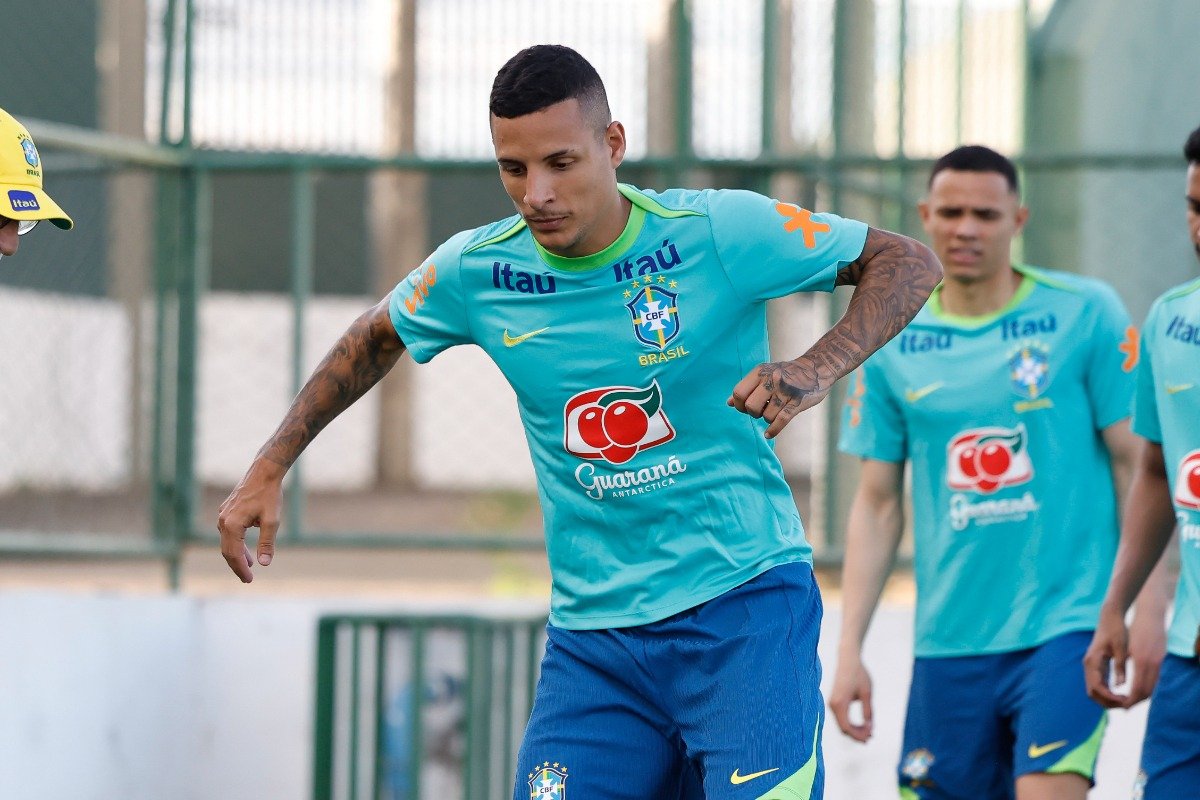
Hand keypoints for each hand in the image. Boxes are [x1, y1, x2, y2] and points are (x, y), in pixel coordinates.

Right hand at [217, 459, 285, 582]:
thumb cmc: (269, 495)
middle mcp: (223, 520)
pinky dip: (236, 543)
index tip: (249, 580)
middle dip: (237, 565)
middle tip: (247, 579)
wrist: (264, 472)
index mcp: (232, 524)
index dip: (241, 569)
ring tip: (250, 565)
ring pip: (227, 541)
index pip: (233, 554)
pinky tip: (246, 547)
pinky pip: (228, 532)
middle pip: (227, 550)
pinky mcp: (226, 511)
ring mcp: (223, 515)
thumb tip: (264, 564)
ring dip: (237, 554)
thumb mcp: (272, 520)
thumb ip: (267, 543)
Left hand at [727, 357, 829, 438]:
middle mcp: (772, 379)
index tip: (745, 407)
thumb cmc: (787, 374)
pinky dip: (773, 431)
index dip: (739, 405)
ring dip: (768, 419)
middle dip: (754, 414)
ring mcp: (786, 391)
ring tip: (774, 412)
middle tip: (761, 410)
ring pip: (767, 416)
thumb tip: (728, 403)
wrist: (817, 367)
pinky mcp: (798, 402)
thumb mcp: (766, 373)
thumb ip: (747, 387)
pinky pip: (781, 420)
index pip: (739, 393)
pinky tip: (769, 434)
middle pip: (751, 407)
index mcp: (761, 372)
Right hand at [829, 656, 873, 741]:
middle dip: (857, 735)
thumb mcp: (867, 694)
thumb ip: (868, 712)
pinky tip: (862, 724)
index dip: (859, 735)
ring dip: (855, 730)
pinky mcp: (834, 701)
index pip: (847, 728)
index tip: (871, 736)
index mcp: (840, 703)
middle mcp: (833, 705)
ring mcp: (832, 704)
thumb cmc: (859, 675)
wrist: (848, 660)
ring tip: (869, 731)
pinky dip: (851, 723)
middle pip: (843, 728)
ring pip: (842, 724)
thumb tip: (870, 728)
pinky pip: (841, 718)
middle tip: (872, 736)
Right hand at [1083, 607, 1132, 707]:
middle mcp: (1089, 665)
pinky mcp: (1096, 665)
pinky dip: (1108, 692)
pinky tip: (1121, 694)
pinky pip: (1099, 684)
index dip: (1110, 697)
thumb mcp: (1121, 648)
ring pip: (1095, 690)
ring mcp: (1091, 666)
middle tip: (1126, 706)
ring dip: (1107, 699)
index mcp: (1093, 661)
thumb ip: (1120, 666)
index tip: (1125, 702)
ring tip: (1124, 702)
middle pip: (1093, 692)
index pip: (1097, 687)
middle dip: (1107, 702)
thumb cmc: (1117, 631)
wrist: (1110, 618)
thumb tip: (1121, 685)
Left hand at [1125, 607, 1166, 706]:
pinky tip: (1138, 688)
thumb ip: (1122, 666)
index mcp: (1141, 661)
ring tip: (1130, 700)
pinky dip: (1147, 686)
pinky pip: (1155, 678)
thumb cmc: (1134, 629)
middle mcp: (1153, 663)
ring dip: (1141, 695)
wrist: (1150, 615)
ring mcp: (1159, 661)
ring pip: (1152, 685)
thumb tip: (1118, 684)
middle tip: (1124, 707)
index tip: (1121, 707)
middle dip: (1135, 701)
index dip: (1130, 700)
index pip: (1138, 689)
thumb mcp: (1125, 647)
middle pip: (1147, 691)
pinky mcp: (1161, 658)